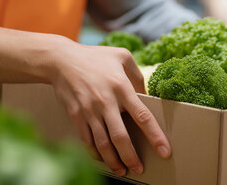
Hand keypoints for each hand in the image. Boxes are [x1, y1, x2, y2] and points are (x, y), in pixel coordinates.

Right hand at [49, 40, 170, 175]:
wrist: (61, 60)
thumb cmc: (95, 57)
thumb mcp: (122, 57)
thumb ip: (137, 76)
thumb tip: (147, 95)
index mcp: (121, 86)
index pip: (142, 116)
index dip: (155, 136)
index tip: (164, 151)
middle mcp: (106, 101)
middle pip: (121, 137)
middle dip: (131, 157)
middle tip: (139, 168)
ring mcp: (89, 110)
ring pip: (103, 143)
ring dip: (113, 160)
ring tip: (122, 170)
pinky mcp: (76, 115)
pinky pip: (87, 140)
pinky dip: (95, 153)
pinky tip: (103, 159)